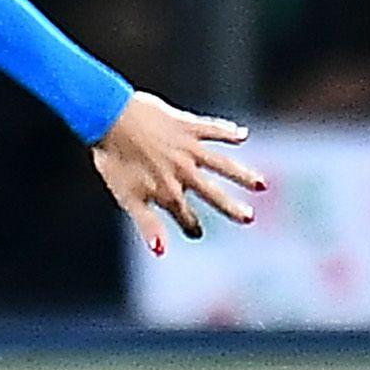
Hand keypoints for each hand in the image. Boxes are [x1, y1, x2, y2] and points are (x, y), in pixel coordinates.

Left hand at [92, 91, 264, 256]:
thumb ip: (148, 224)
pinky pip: (213, 130)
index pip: (185, 215)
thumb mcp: (128, 197)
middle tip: (249, 218)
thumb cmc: (114, 159)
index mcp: (167, 191)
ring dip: (242, 174)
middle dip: (230, 207)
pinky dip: (228, 132)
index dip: (189, 226)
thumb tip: (161, 252)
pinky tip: (243, 135)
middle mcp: (183, 172)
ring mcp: (188, 149)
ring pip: (222, 164)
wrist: (108, 118)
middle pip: (212, 193)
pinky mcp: (188, 126)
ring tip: (261, 184)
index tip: (195, 232)